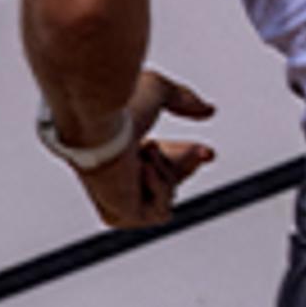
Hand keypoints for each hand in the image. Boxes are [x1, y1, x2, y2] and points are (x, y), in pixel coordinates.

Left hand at [73, 70, 216, 229]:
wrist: (97, 123)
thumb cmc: (116, 105)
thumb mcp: (157, 91)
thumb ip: (182, 100)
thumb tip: (208, 110)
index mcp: (113, 149)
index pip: (154, 162)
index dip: (182, 157)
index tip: (206, 151)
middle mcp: (109, 173)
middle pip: (162, 181)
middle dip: (186, 165)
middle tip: (206, 152)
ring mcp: (111, 197)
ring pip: (165, 196)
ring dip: (165, 170)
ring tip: (146, 149)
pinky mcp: (116, 215)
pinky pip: (160, 212)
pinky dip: (159, 188)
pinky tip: (141, 169)